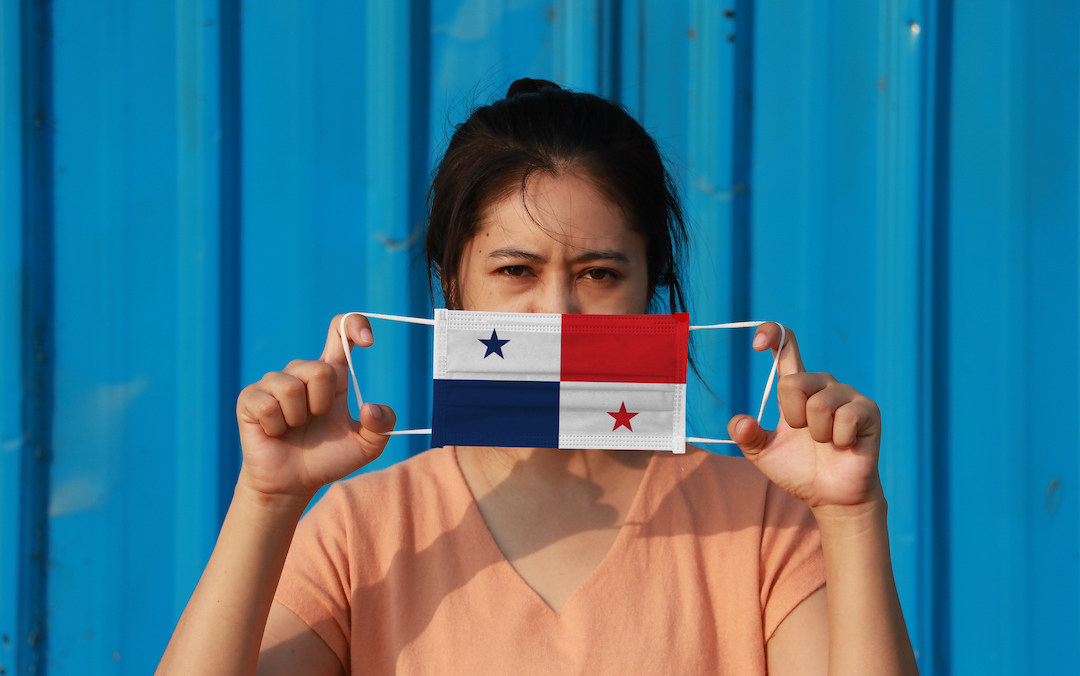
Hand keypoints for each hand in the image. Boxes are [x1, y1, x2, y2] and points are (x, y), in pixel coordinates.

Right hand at [235, 314, 396, 501]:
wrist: (294, 483)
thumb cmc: (328, 459)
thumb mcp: (366, 446)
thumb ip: (382, 426)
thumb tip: (370, 408)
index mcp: (330, 375)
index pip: (340, 331)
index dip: (353, 325)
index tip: (369, 341)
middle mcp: (301, 373)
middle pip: (319, 369)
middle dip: (323, 403)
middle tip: (316, 420)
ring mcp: (272, 383)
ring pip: (292, 387)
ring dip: (299, 417)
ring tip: (295, 428)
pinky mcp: (250, 399)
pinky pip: (268, 405)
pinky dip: (277, 426)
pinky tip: (275, 432)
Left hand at [727, 323, 881, 510]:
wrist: (831, 497)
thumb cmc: (799, 470)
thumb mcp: (763, 453)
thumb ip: (746, 436)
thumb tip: (740, 423)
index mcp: (797, 389)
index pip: (785, 349)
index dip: (772, 335)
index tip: (757, 342)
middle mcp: (822, 384)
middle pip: (794, 382)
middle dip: (792, 417)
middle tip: (804, 435)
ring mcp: (847, 395)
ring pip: (819, 404)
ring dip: (817, 433)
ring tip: (826, 443)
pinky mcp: (868, 410)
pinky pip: (845, 417)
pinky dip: (838, 439)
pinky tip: (844, 445)